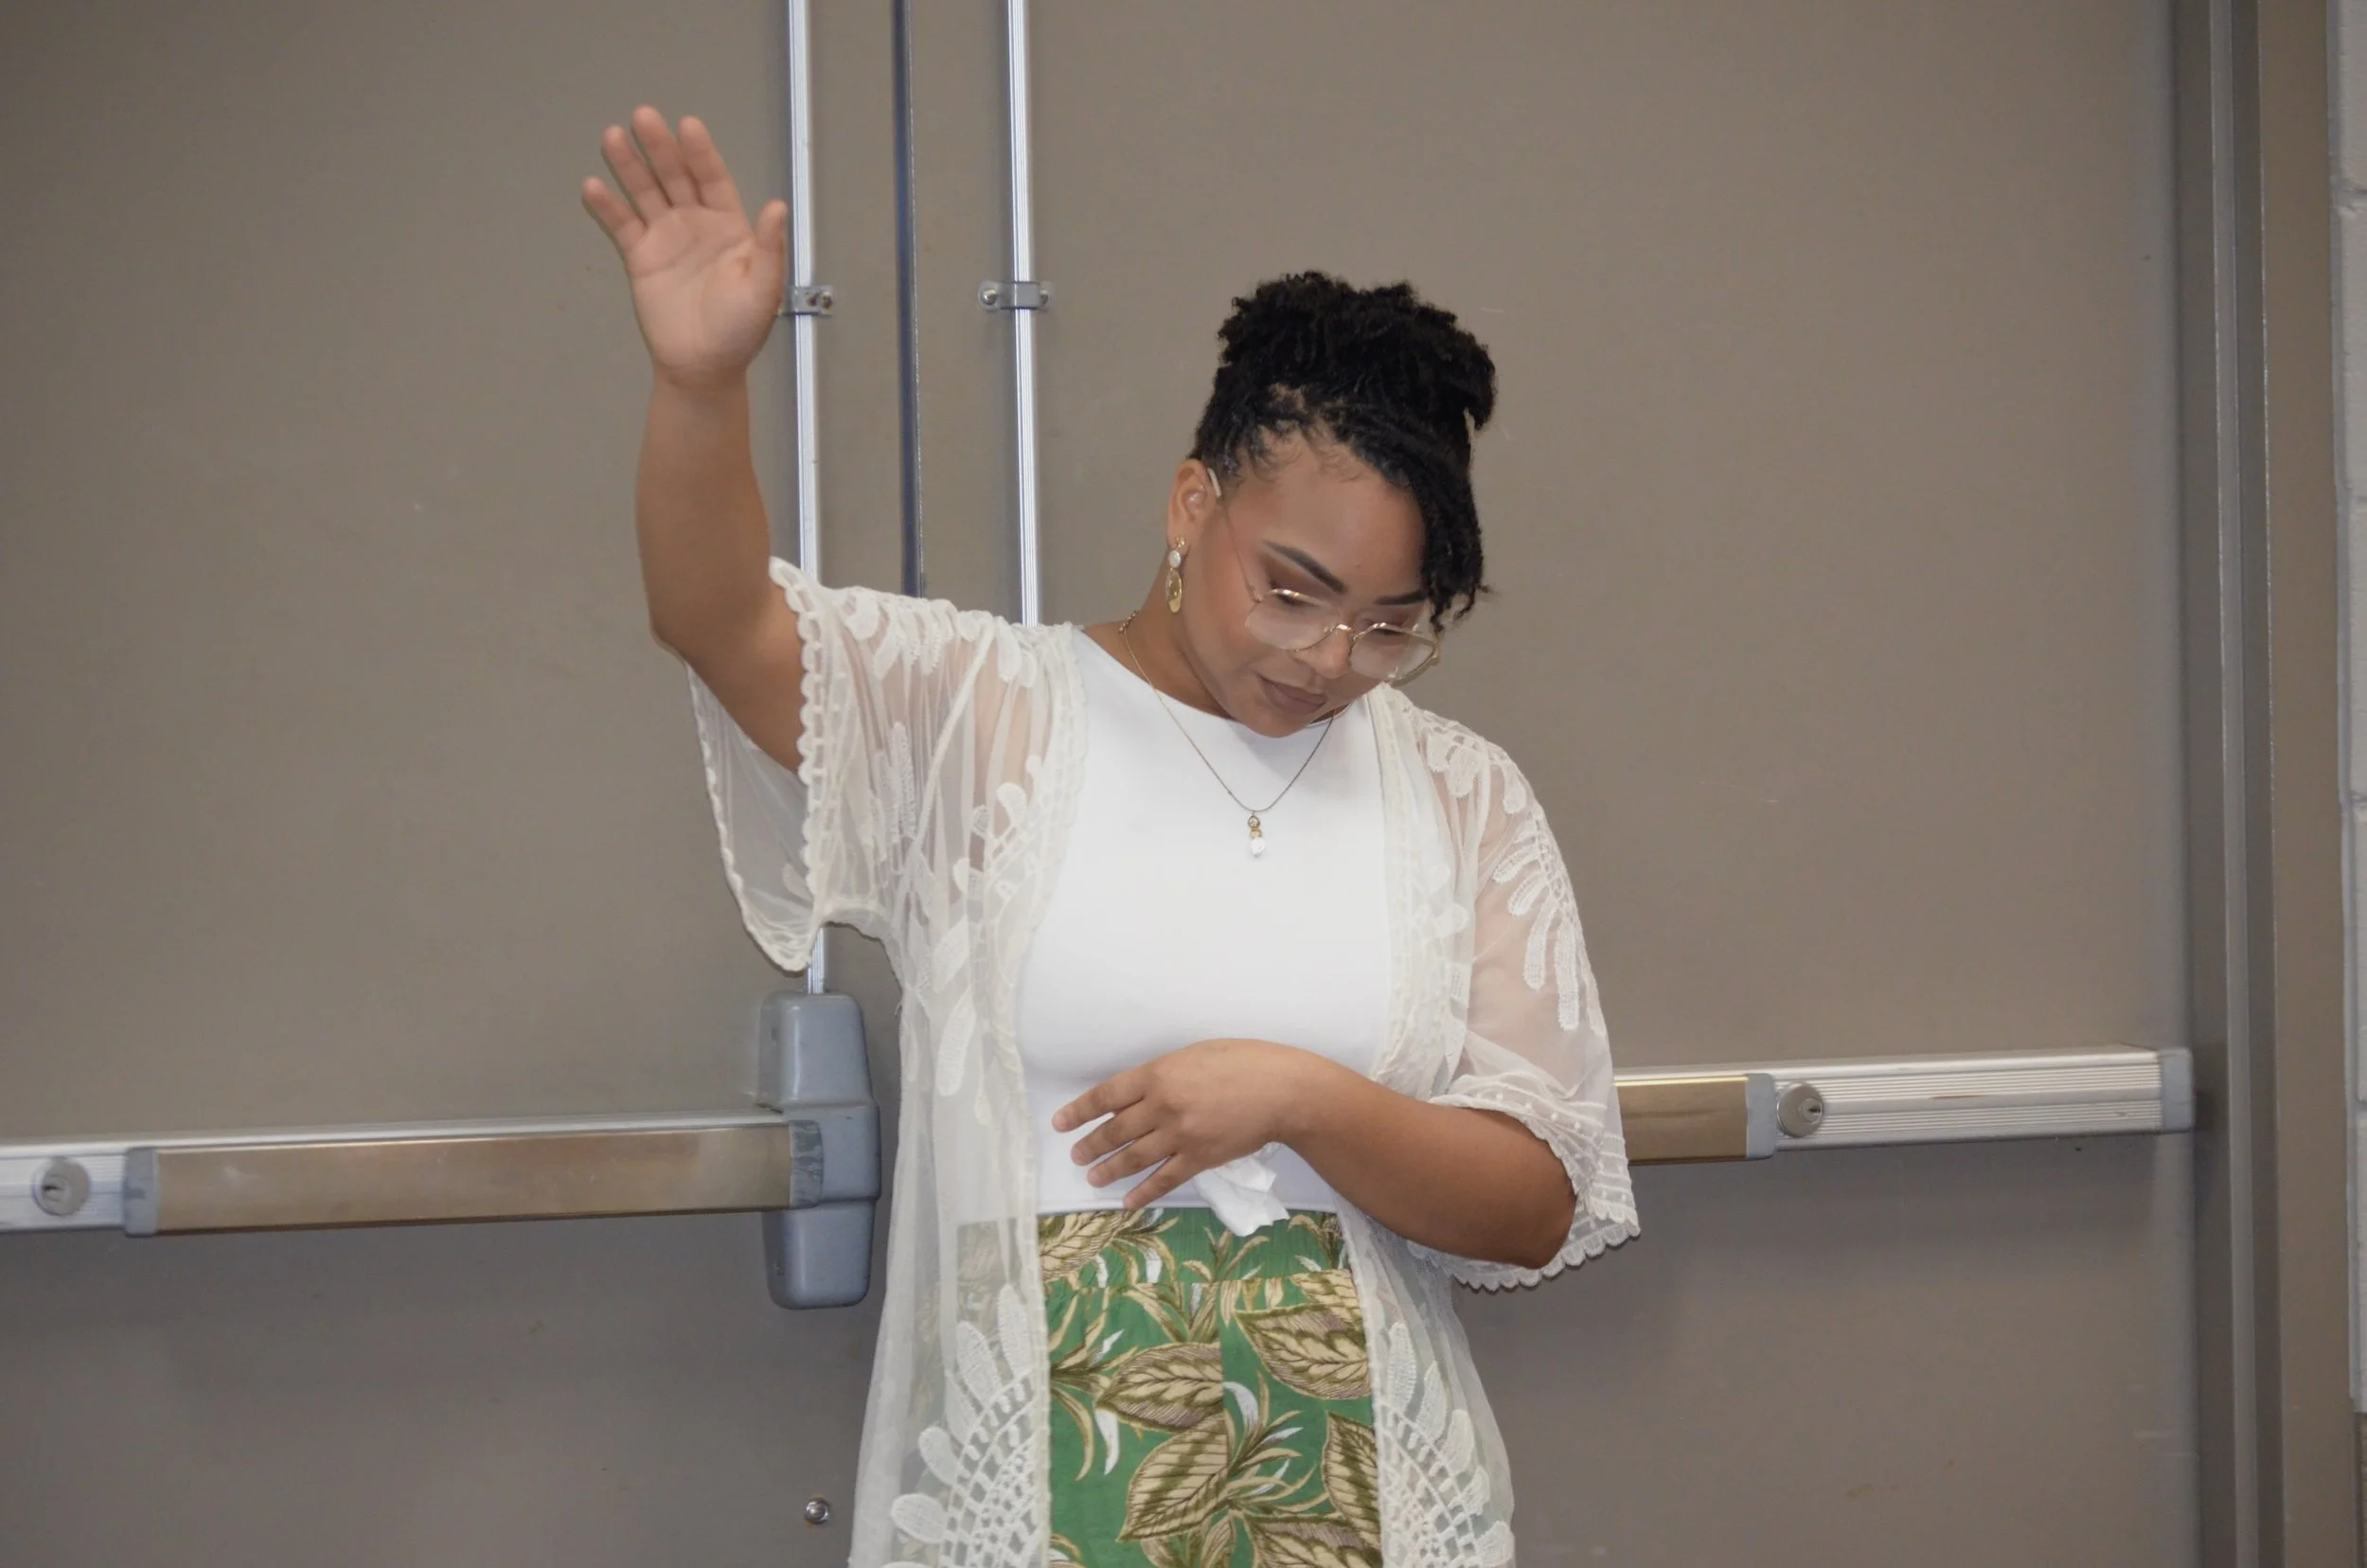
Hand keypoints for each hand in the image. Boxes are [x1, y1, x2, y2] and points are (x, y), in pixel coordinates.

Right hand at [581, 107, 787, 388]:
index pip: (713, 179)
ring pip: (645, 193)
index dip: (700, 153)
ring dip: (628, 166)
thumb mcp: (763, 290)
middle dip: (659, 147)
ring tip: (611, 137)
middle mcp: (696, 224)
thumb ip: (769, 248)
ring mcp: (666, 238)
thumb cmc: (739, 331)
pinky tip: (593, 186)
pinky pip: (622, 225)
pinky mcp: (641, 257)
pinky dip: (607, 207)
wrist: (703, 366)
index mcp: (729, 226)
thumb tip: (777, 207)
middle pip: (675, 176)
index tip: (687, 126)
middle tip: (643, 116)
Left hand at [1052, 1039, 1335, 1208]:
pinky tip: (1129, 1200)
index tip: (1061, 1122)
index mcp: (1158, 1074)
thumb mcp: (1194, 1054)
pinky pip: (1165, 1179)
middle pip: (1115, 1130)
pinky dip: (1144, 1192)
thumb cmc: (1242, 1061)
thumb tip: (1135, 1094)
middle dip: (1091, 1144)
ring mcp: (1181, 1135)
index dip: (1080, 1110)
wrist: (1283, 1090)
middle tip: (1075, 1154)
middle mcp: (1163, 1106)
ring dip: (1109, 1169)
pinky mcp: (1200, 1158)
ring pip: (1134, 1157)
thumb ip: (1162, 1074)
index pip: (1107, 1095)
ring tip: (1092, 1177)